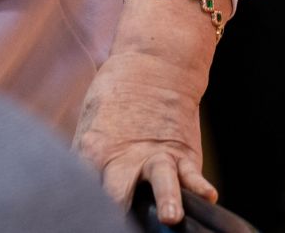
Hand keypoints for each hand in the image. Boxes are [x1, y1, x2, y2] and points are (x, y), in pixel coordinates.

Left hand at [74, 0, 228, 222]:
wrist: (153, 67)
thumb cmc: (115, 100)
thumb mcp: (90, 127)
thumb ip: (88, 161)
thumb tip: (77, 190)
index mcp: (92, 150)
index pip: (81, 187)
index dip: (82, 206)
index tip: (80, 217)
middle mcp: (124, 157)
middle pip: (117, 191)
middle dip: (115, 209)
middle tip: (113, 224)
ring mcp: (156, 157)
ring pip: (162, 181)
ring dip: (166, 199)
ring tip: (169, 217)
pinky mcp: (183, 154)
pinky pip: (193, 173)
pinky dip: (200, 186)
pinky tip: (207, 196)